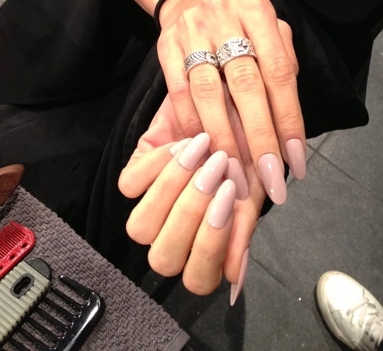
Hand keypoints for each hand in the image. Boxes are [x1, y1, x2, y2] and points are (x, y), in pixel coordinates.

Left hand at [119, 116, 263, 299]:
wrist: (227, 102)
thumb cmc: (246, 148)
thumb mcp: (252, 184)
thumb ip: (243, 226)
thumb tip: (234, 280)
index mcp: (206, 246)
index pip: (198, 277)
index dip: (212, 246)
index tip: (233, 200)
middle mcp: (173, 234)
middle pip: (164, 259)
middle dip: (192, 214)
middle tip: (218, 172)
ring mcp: (149, 208)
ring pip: (141, 227)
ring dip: (172, 190)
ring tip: (202, 153)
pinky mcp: (133, 176)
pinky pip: (130, 185)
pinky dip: (157, 164)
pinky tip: (183, 143)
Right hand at [157, 0, 306, 203]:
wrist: (189, 2)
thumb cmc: (239, 26)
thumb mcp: (268, 31)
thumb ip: (282, 66)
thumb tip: (288, 127)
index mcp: (258, 11)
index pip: (279, 71)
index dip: (289, 119)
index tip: (295, 160)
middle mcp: (225, 17)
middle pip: (245, 83)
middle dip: (260, 136)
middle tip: (270, 177)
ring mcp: (191, 31)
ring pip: (208, 92)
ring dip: (224, 138)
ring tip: (235, 173)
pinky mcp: (166, 48)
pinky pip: (179, 93)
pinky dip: (193, 125)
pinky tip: (204, 151)